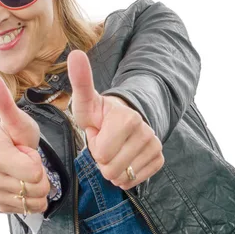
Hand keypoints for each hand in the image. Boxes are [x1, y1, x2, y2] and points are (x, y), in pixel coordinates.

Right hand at [0, 74, 51, 213]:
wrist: (3, 156)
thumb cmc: (15, 136)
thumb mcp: (16, 121)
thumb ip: (5, 104)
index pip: (35, 173)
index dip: (37, 161)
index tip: (27, 152)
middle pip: (37, 188)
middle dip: (40, 175)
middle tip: (29, 162)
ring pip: (35, 201)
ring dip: (38, 188)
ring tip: (27, 173)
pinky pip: (29, 209)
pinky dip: (32, 199)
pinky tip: (25, 185)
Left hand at [67, 50, 164, 189]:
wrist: (122, 119)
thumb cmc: (100, 114)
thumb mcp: (86, 101)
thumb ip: (81, 81)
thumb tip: (75, 53)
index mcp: (126, 118)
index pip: (102, 154)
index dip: (95, 146)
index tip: (98, 133)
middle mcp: (145, 130)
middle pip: (111, 168)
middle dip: (103, 159)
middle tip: (106, 142)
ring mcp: (154, 145)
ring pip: (124, 176)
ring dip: (114, 168)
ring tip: (114, 150)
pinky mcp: (159, 157)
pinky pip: (137, 179)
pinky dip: (127, 175)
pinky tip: (125, 159)